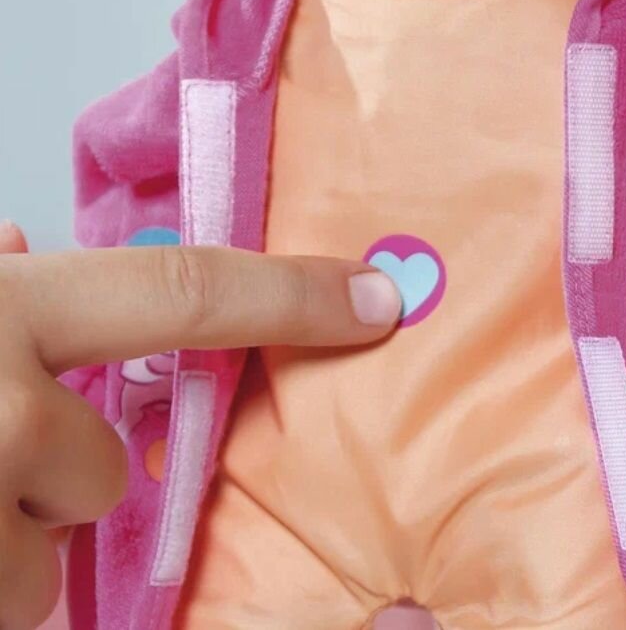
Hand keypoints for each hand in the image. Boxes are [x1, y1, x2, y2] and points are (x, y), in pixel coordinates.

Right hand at [0, 222, 400, 628]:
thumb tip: (23, 244)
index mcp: (12, 311)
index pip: (189, 296)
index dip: (291, 299)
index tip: (375, 301)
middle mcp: (8, 408)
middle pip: (117, 464)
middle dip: (80, 470)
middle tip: (6, 448)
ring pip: (65, 543)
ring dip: (25, 527)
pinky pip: (23, 596)